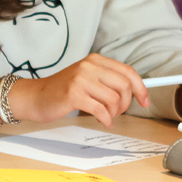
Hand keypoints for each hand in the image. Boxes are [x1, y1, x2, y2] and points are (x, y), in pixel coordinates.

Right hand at [10, 53, 148, 126]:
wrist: (36, 96)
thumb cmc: (63, 90)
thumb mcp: (87, 78)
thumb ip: (108, 80)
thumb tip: (136, 91)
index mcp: (95, 60)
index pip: (128, 71)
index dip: (141, 88)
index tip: (145, 101)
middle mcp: (89, 66)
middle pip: (125, 86)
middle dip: (126, 104)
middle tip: (118, 112)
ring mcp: (81, 79)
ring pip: (114, 99)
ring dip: (114, 113)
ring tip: (105, 115)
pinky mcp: (74, 94)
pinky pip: (101, 110)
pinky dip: (106, 119)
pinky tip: (102, 121)